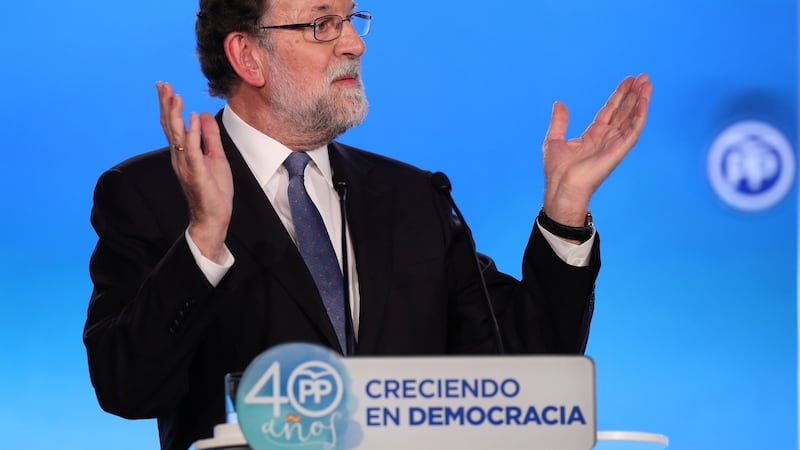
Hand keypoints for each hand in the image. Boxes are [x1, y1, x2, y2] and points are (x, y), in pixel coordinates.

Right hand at [157, 82, 232, 262]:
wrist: (214, 217)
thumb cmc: (214, 190)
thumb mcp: (216, 156)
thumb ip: (209, 137)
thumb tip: (203, 114)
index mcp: (184, 153)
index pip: (174, 125)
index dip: (169, 106)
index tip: (166, 87)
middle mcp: (180, 157)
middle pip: (170, 126)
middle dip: (166, 104)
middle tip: (162, 84)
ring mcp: (186, 165)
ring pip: (177, 135)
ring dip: (175, 114)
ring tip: (175, 95)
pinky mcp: (196, 173)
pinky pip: (192, 150)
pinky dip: (192, 133)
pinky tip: (192, 118)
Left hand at [542, 74, 652, 225]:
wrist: (561, 187)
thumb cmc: (557, 171)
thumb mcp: (554, 140)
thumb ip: (560, 121)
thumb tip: (559, 103)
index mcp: (592, 136)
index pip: (609, 111)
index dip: (618, 95)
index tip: (628, 80)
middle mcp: (606, 138)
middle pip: (623, 111)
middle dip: (633, 94)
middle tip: (643, 76)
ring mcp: (614, 144)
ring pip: (631, 118)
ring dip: (641, 100)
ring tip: (647, 83)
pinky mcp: (619, 150)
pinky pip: (633, 130)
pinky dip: (640, 115)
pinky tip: (645, 101)